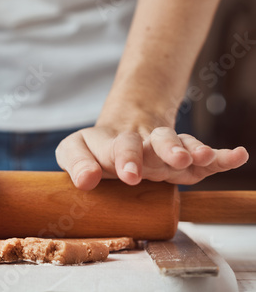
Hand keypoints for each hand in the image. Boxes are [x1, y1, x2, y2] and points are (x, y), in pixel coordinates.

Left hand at [56, 125, 248, 189]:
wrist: (121, 129)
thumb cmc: (94, 148)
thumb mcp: (73, 150)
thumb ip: (75, 163)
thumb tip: (86, 181)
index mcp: (112, 142)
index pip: (119, 146)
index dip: (125, 158)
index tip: (129, 174)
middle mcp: (141, 142)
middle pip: (156, 140)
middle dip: (166, 149)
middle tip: (174, 160)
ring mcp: (163, 148)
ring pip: (181, 143)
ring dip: (193, 149)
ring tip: (205, 156)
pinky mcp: (182, 155)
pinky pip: (202, 155)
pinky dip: (220, 157)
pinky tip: (237, 156)